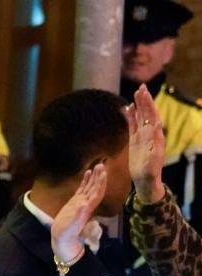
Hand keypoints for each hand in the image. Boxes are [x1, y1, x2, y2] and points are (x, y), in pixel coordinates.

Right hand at [50, 163, 105, 261]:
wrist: (62, 238)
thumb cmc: (66, 233)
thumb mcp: (70, 226)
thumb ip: (77, 216)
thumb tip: (82, 205)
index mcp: (86, 209)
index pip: (96, 194)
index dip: (100, 184)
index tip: (103, 173)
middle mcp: (86, 204)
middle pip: (95, 188)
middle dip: (99, 177)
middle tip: (102, 165)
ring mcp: (81, 202)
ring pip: (90, 187)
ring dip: (95, 177)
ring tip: (98, 165)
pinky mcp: (75, 202)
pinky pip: (82, 189)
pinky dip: (86, 181)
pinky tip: (87, 172)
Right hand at [124, 83, 165, 203]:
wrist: (145, 180)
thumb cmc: (150, 171)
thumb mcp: (153, 157)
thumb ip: (155, 141)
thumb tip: (156, 124)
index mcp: (155, 136)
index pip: (152, 116)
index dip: (148, 105)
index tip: (144, 94)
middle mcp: (150, 134)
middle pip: (147, 113)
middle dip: (145, 101)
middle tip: (141, 88)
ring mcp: (142, 136)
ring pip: (140, 117)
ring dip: (139, 105)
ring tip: (136, 93)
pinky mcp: (135, 140)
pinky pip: (133, 125)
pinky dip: (130, 116)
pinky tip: (127, 108)